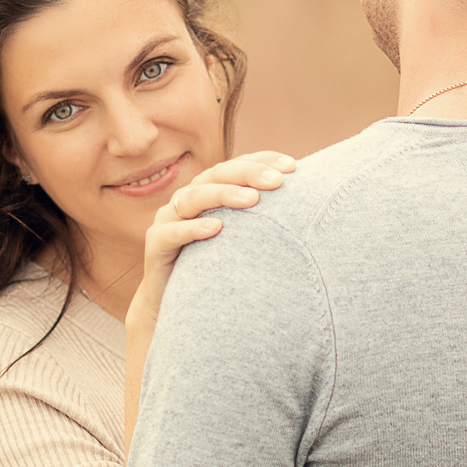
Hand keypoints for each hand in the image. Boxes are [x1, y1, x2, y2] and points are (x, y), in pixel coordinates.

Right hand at [125, 151, 297, 337]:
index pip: (238, 165)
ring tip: (252, 201)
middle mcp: (189, 199)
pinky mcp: (156, 244)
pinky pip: (172, 231)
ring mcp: (169, 219)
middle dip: (247, 174)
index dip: (263, 160)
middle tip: (277, 182)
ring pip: (193, 197)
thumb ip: (265, 220)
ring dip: (224, 195)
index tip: (293, 167)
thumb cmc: (218, 267)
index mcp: (211, 190)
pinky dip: (193, 228)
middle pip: (216, 174)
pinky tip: (216, 228)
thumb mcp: (245, 239)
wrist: (179, 306)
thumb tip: (311, 207)